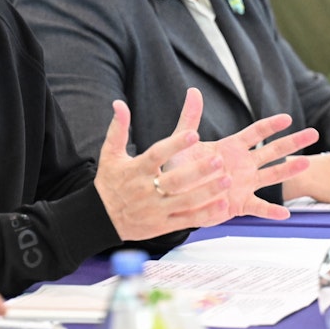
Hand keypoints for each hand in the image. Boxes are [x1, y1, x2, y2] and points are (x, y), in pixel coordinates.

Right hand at [94, 90, 234, 240]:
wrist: (102, 218)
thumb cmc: (109, 182)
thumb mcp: (110, 154)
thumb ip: (118, 128)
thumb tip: (119, 103)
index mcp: (135, 170)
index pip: (157, 155)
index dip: (175, 145)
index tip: (193, 134)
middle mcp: (146, 190)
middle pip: (175, 180)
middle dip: (198, 171)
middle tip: (218, 159)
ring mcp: (156, 209)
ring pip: (185, 201)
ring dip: (208, 191)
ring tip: (227, 180)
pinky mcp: (163, 225)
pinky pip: (187, 220)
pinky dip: (206, 213)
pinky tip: (223, 204)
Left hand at [167, 88, 318, 219]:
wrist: (172, 192)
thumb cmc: (178, 166)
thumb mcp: (183, 140)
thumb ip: (190, 117)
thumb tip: (193, 91)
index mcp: (230, 148)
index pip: (255, 133)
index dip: (271, 125)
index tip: (287, 118)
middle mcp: (242, 165)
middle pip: (272, 150)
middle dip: (292, 141)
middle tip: (313, 133)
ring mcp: (243, 184)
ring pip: (271, 175)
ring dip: (288, 170)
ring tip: (307, 164)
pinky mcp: (239, 203)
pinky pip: (258, 207)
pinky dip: (271, 211)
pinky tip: (285, 213)